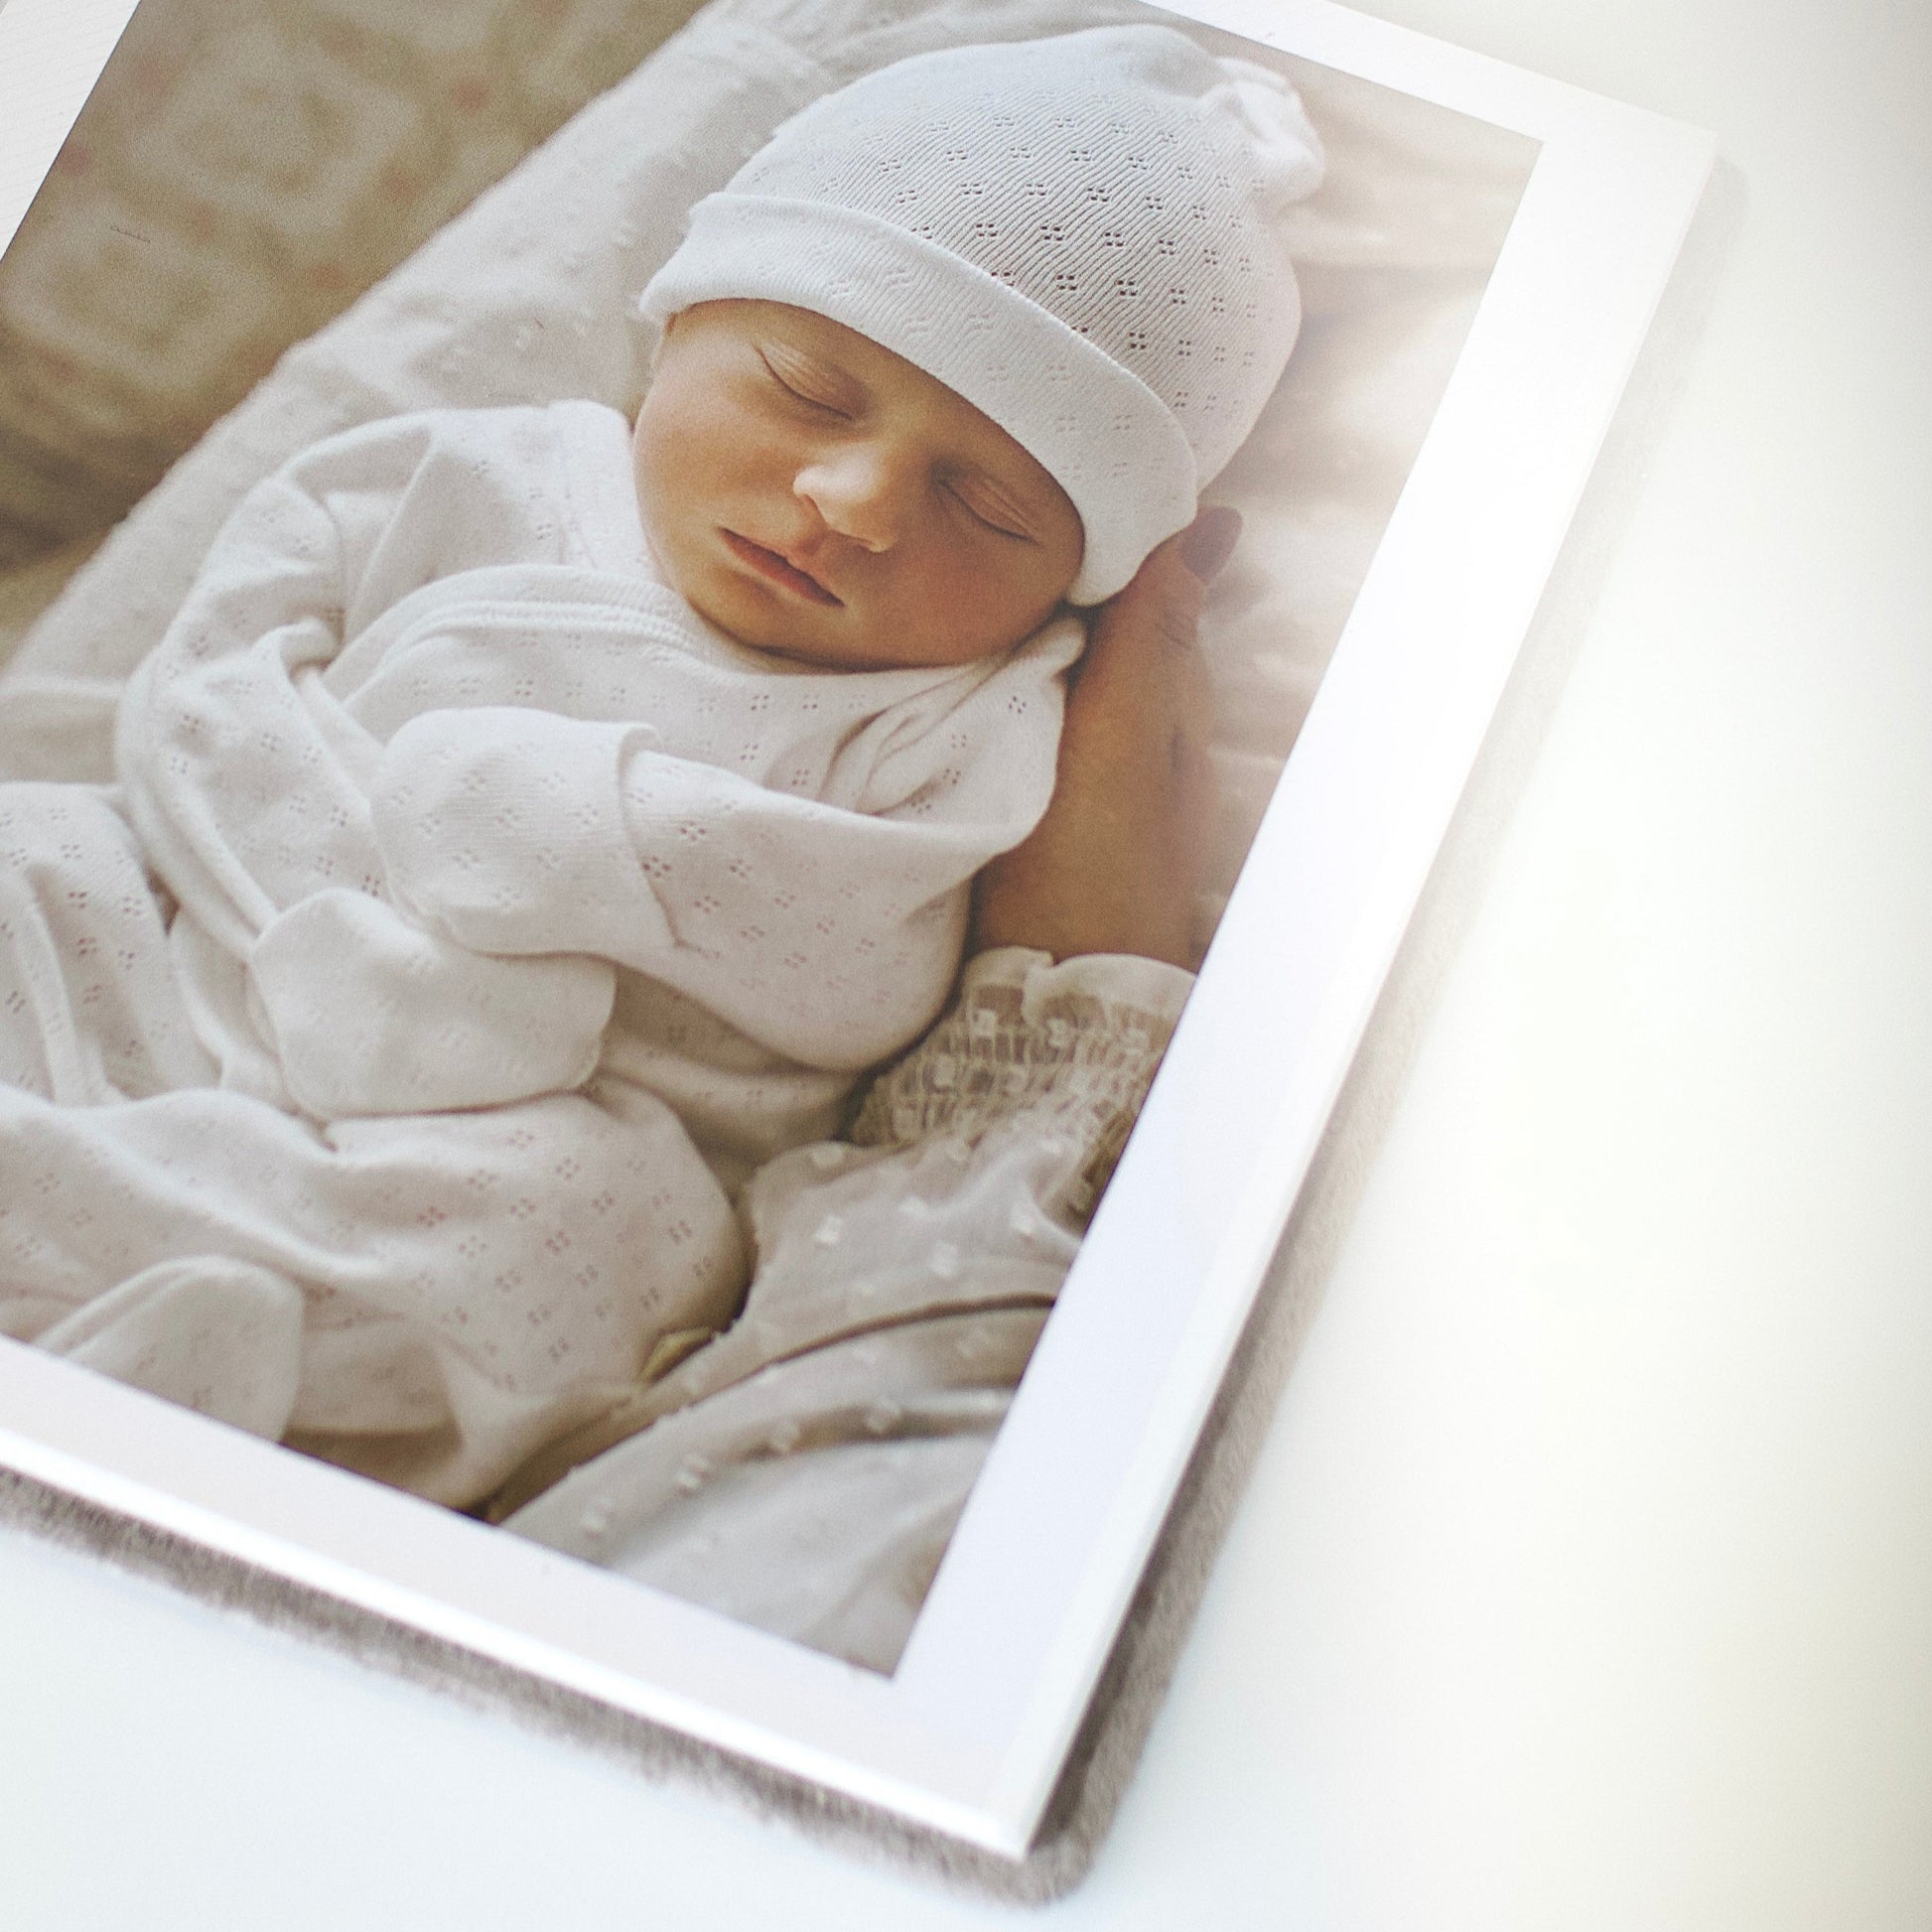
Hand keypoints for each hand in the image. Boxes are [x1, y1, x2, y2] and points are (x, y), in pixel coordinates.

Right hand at [970, 506, 1236, 968]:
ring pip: (1074, 678)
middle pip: (1112, 631)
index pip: (1153, 591)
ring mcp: (1097, 779)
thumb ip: (1154, 631)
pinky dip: (1017, 689)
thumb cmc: (1094, 859)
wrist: (1053, 993)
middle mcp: (1144, 736)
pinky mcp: (1050, 813)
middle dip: (1072, 577)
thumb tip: (1217, 520)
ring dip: (1037, 633)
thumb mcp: (1122, 731)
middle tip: (996, 507)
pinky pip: (1039, 724)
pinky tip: (975, 673)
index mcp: (1172, 705)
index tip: (1059, 472)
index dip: (1114, 537)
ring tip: (973, 571)